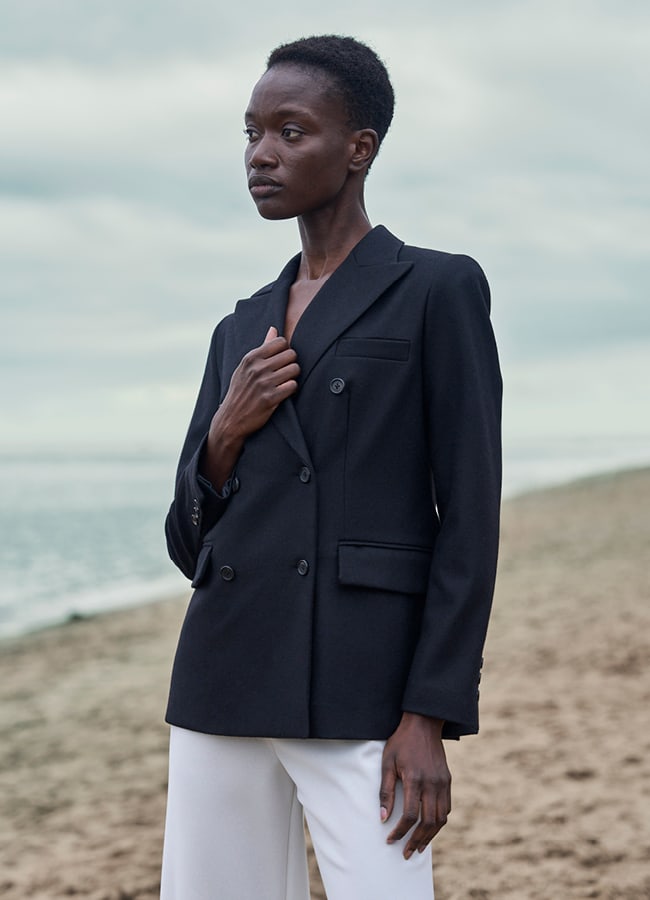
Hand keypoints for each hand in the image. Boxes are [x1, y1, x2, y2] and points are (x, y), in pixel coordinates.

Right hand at [202, 327, 299, 488]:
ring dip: (293, 376)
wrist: (230, 419)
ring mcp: (264, 384)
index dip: (286, 350)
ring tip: (286, 381)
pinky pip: (292, 386)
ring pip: (295, 369)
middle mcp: (257, 369)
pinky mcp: (270, 399)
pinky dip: (291, 389)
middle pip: (291, 354)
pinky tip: (284, 392)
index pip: (281, 342)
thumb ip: (262, 348)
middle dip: (291, 363)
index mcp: (251, 358)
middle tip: (286, 372)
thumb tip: (274, 329)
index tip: (282, 359)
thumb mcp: (245, 367)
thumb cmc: (240, 390)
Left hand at [380, 712, 450, 858]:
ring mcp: (443, 783)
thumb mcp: (387, 762)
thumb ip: (386, 790)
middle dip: (416, 840)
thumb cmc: (401, 742)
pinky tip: (430, 828)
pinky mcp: (448, 781)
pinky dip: (439, 822)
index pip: (410, 815)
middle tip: (406, 853)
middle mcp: (432, 784)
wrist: (424, 724)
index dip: (400, 831)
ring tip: (418, 847)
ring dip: (430, 836)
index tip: (390, 840)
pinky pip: (447, 808)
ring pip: (441, 819)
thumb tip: (383, 817)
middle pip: (428, 822)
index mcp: (415, 779)